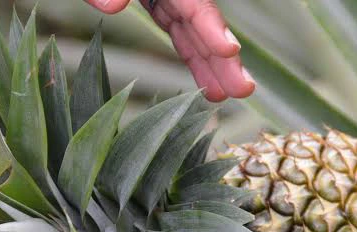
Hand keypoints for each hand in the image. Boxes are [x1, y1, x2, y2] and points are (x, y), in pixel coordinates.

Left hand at [83, 0, 254, 101]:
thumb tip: (113, 7)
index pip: (190, 1)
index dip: (210, 26)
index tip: (228, 52)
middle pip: (199, 20)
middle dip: (222, 56)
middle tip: (243, 89)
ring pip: (192, 31)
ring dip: (210, 64)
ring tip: (227, 96)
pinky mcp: (156, 1)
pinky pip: (178, 32)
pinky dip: (192, 56)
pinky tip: (207, 83)